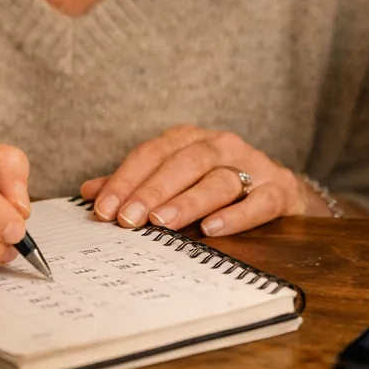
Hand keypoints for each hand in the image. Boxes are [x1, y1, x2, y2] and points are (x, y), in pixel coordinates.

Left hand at [79, 125, 331, 235]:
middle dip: (153, 191)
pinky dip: (236, 215)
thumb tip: (90, 193)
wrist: (278, 190)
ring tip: (163, 222)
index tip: (104, 208)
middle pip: (184, 163)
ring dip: (188, 202)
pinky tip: (213, 229)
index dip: (126, 180)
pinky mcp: (277, 190)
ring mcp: (252, 166)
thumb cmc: (216, 183)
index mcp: (191, 139)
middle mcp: (221, 146)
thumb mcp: (176, 179)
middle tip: (128, 219)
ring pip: (218, 180)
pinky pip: (258, 201)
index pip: (152, 154)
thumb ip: (136, 185)